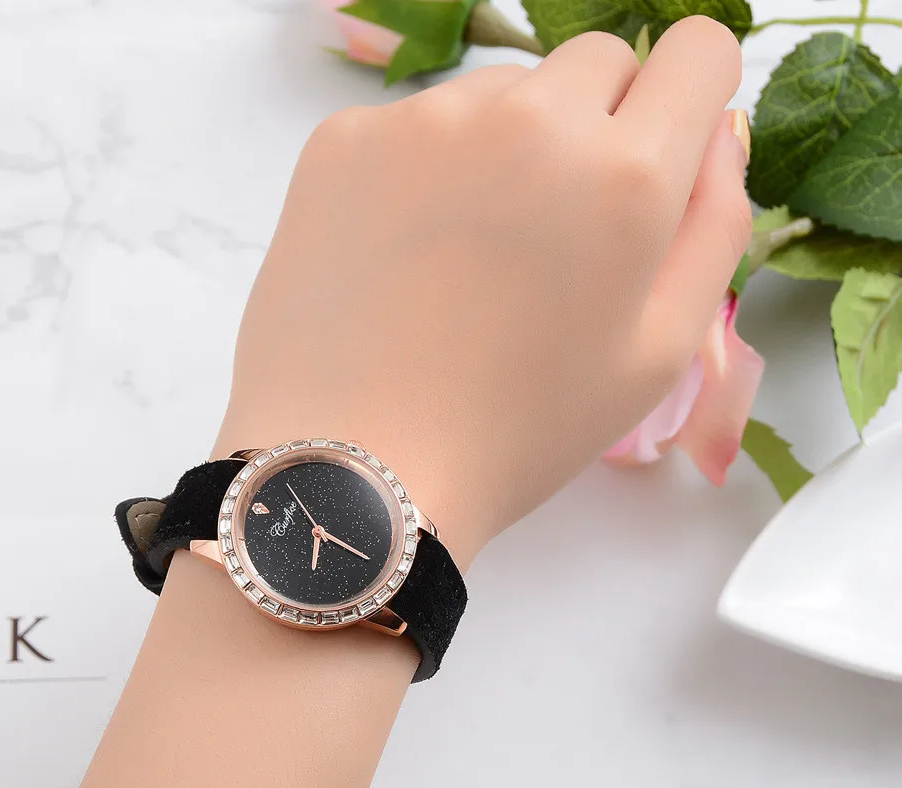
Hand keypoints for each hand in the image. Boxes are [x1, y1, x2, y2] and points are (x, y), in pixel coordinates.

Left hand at [215, 17, 750, 567]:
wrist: (356, 466)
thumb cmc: (518, 430)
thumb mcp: (658, 354)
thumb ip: (714, 227)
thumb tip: (714, 135)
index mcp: (624, 172)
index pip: (697, 52)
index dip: (687, 104)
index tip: (657, 158)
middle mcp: (527, 117)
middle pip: (597, 63)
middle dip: (599, 128)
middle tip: (556, 233)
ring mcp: (423, 120)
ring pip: (501, 94)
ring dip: (507, 148)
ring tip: (469, 260)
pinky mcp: (342, 140)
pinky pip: (413, 125)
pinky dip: (423, 171)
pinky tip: (403, 258)